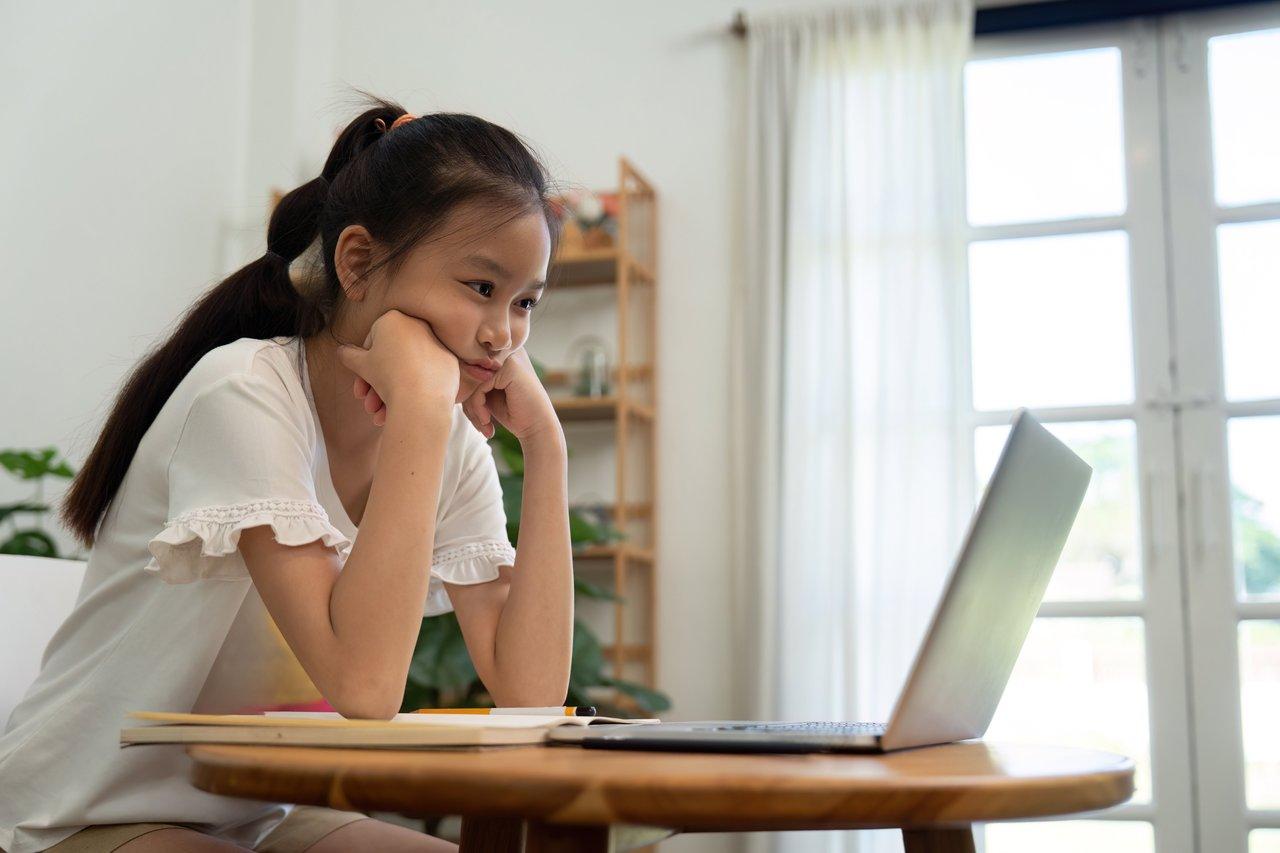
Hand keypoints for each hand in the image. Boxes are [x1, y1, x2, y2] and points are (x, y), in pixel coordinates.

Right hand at [336, 310, 458, 424]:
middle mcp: (417, 325)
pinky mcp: (450, 362)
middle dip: (376, 384)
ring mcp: (437, 343)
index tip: (361, 385)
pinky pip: (426, 376)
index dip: (363, 367)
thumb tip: (341, 351)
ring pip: (407, 369)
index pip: (372, 342)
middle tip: (368, 404)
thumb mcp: (359, 365)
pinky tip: (404, 408)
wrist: (421, 399)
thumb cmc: (387, 377)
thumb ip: (348, 355)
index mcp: (393, 319)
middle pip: (391, 357)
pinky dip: (415, 390)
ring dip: (390, 392)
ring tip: (381, 413)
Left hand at [461, 347, 560, 442]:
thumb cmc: (515, 413)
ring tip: (483, 425)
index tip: (477, 418)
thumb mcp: (489, 394)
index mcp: (505, 354)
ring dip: (473, 408)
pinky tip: (488, 421)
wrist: (538, 428)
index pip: (473, 369)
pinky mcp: (510, 367)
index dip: (469, 395)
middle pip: (471, 372)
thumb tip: (452, 370)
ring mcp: (511, 356)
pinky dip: (478, 408)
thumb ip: (474, 380)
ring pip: (473, 380)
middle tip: (479, 424)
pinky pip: (479, 387)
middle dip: (470, 402)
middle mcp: (509, 350)